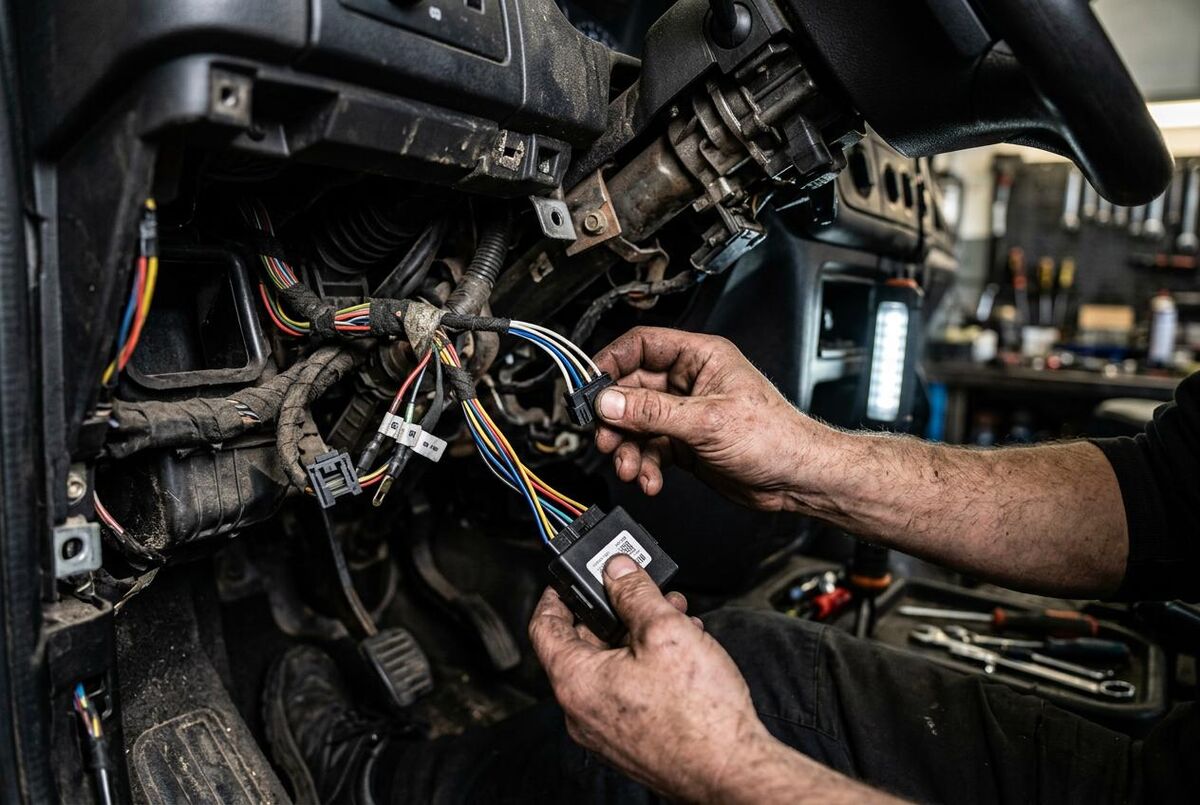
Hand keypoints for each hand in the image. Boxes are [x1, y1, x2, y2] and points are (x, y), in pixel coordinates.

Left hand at [528, 554, 781, 801]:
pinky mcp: (630, 743)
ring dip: (636, 638)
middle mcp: (582, 712)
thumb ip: (635, 592)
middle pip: (582, 646)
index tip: (569, 579)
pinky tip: (679, 655)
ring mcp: (605, 732)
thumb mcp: (665, 631)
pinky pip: (626, 693)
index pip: (544, 627)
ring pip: (610, 669)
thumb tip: (618, 570)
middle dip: (615, 613)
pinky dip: (644, 666)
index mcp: (576, 681)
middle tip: (639, 592)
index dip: (556, 595)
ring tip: (672, 620)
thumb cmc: (700, 714)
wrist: (731, 770)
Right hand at [592, 326, 825, 510]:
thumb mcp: (707, 421)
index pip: (642, 345)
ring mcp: (686, 412)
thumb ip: (653, 411)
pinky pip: (650, 448)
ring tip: (630, 467)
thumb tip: (610, 401)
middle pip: (632, 389)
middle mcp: (690, 381)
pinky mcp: (686, 442)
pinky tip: (650, 479)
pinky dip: (644, 465)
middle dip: (617, 417)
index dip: (611, 361)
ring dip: (628, 448)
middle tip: (606, 438)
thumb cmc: (776, 437)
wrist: (797, 479)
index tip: (590, 385)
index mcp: (701, 357)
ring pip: (637, 423)